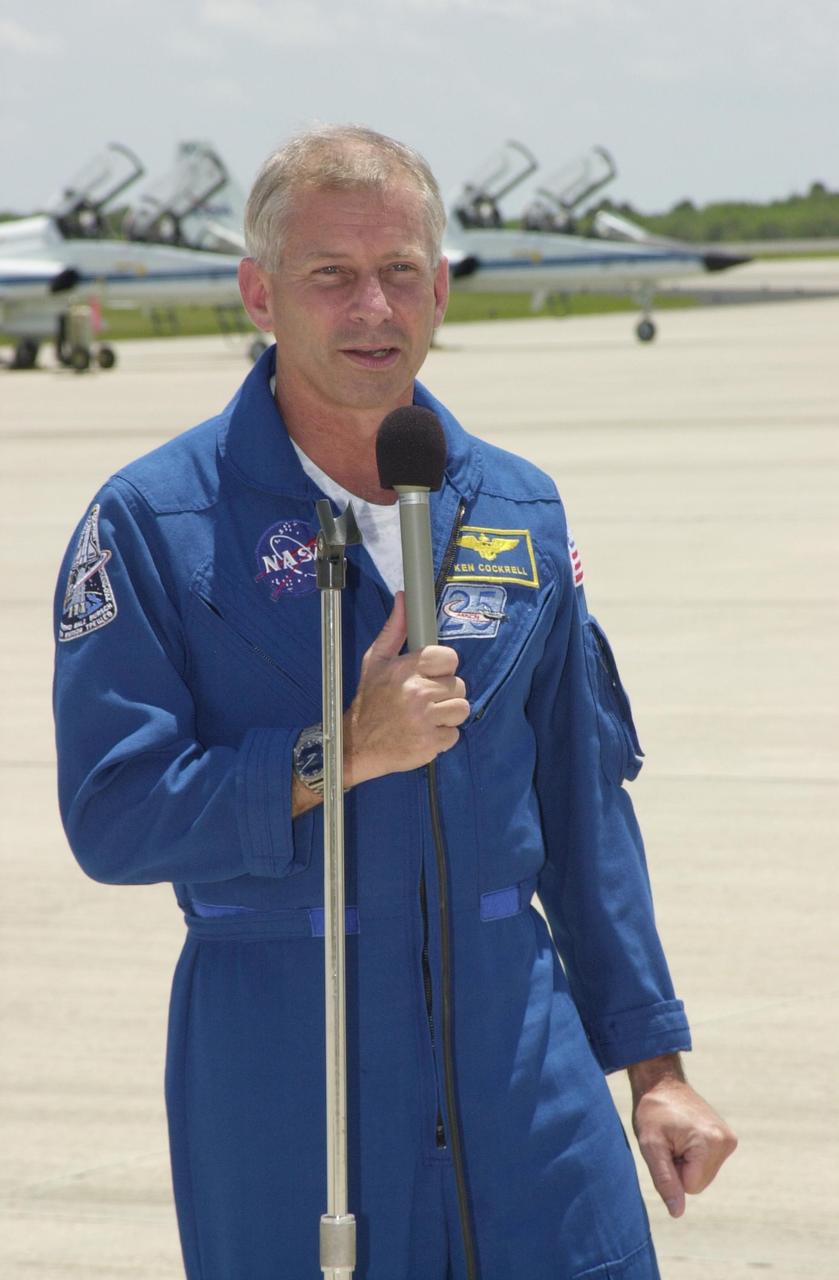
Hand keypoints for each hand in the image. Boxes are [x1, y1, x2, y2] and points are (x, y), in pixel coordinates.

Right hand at [343, 592, 469, 786]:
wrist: (357, 744)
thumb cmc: (370, 700)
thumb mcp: (376, 660)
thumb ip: (395, 629)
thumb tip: (404, 597)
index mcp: (405, 669)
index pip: (449, 658)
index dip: (443, 667)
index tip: (431, 675)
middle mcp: (417, 693)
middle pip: (459, 685)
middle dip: (445, 693)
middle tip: (424, 699)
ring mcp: (425, 720)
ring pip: (462, 709)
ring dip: (448, 715)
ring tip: (427, 716)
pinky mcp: (431, 744)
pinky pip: (455, 734)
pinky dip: (443, 736)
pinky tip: (425, 733)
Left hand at [629, 1056, 736, 1217]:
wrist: (661, 1082)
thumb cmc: (652, 1111)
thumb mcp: (651, 1146)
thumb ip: (665, 1180)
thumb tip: (677, 1213)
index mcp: (710, 1143)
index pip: (691, 1187)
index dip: (673, 1171)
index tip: (666, 1146)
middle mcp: (726, 1141)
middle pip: (700, 1182)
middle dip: (681, 1168)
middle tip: (670, 1140)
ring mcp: (729, 1139)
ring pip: (704, 1175)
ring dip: (687, 1162)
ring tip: (677, 1136)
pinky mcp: (727, 1138)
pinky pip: (708, 1164)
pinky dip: (694, 1155)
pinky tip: (685, 1134)